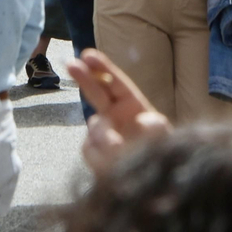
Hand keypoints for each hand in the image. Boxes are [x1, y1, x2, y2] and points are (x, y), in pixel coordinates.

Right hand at [67, 49, 172, 172]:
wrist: (151, 176)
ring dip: (105, 135)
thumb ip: (148, 126)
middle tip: (70, 64)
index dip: (101, 67)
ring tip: (120, 149)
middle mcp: (113, 114)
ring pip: (94, 126)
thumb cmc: (158, 148)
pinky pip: (90, 148)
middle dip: (83, 77)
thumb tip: (127, 128)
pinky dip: (100, 155)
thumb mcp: (160, 132)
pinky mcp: (93, 151)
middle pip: (95, 91)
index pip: (113, 81)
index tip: (87, 55)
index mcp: (130, 103)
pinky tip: (113, 163)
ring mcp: (102, 132)